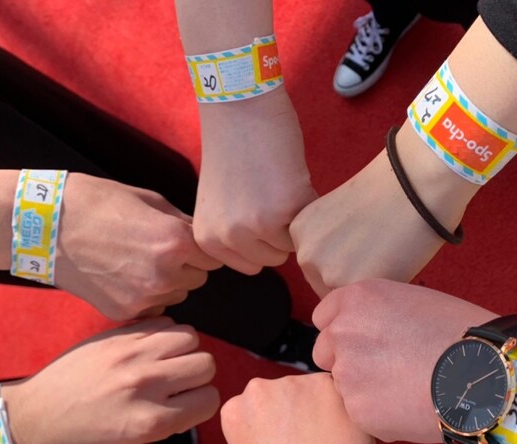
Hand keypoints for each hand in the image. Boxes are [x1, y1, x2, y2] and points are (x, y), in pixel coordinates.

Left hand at [2, 317, 219, 443]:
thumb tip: (199, 394)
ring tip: (167, 358)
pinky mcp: (119, 334)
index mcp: (153, 420)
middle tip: (180, 379)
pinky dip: (165, 332)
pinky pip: (165, 321)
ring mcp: (132, 354)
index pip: (210, 398)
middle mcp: (147, 384)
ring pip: (191, 336)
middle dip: (198, 373)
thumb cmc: (90, 434)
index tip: (190, 401)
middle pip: (206, 363)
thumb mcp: (138, 439)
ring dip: (185, 348)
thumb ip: (174, 416)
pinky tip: (150, 345)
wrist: (41, 415)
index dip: (204, 400)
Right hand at [55, 173, 220, 319]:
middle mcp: (166, 275)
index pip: (214, 257)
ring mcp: (145, 298)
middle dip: (187, 266)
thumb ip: (184, 222)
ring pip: (177, 295)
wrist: (46, 226)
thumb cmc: (98, 203)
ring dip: (168, 283)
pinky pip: (152, 307)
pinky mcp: (125, 312)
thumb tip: (203, 236)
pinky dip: (146, 296)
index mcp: (178, 242)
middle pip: (198, 279)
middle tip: (160, 251)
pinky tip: (124, 277)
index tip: (189, 244)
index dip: (202, 249)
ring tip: (138, 262)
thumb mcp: (150, 200)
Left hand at [194, 89, 316, 273]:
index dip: (260, 239)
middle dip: (278, 232)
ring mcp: (255, 225)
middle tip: (268, 194)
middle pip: (272, 259)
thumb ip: (232, 236)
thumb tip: (262, 259)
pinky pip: (309, 224)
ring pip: (292, 246)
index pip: (250, 265)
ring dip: (293, 220)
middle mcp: (227, 237)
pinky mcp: (284, 209)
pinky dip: (308, 203)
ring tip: (277, 187)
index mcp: (208, 240)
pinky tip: (290, 178)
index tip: (254, 208)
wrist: (239, 105)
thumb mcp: (218, 205)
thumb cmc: (231, 149)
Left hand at [290, 122, 473, 297]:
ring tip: (387, 257)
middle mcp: (306, 254)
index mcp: (298, 232)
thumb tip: (330, 275)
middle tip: (378, 254)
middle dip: (350, 279)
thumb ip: (325, 244)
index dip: (343, 263)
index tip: (362, 248)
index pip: (314, 268)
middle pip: (326, 287)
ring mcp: (327, 273)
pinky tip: (395, 264)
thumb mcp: (334, 215)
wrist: (418, 181)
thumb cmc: (388, 191)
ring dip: (365, 288)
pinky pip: (367, 303)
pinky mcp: (354, 287)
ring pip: (347, 299)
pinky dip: (382, 292)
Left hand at [312, 279, 495, 442]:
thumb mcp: (414, 301)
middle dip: (346, 361)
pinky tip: (410, 409)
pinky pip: (360, 414)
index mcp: (356, 300)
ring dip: (364, 389)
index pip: (323, 317)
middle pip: (324, 352)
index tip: (361, 341)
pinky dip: (379, 415)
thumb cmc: (461, 333)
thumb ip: (376, 312)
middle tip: (384, 369)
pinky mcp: (358, 410)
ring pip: (343, 385)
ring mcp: (347, 374)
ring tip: (405, 390)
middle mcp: (342, 333)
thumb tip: (366, 328)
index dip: (342, 331)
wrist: (486, 374)